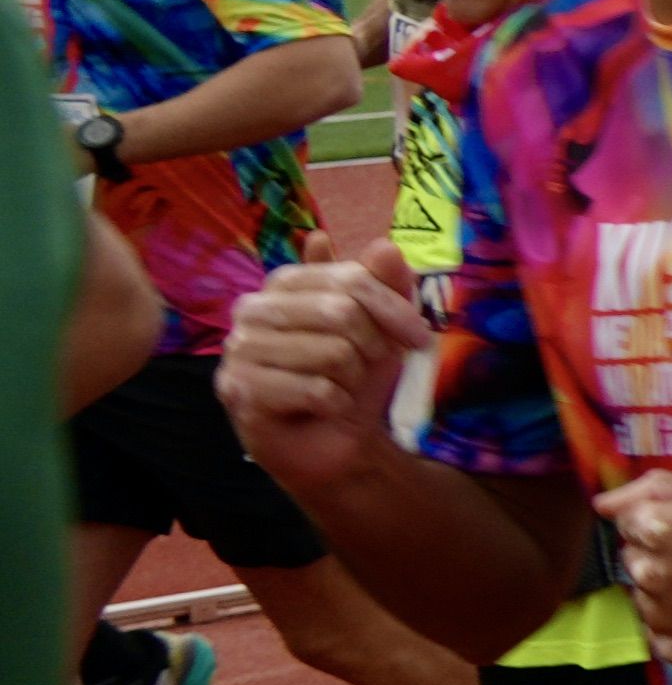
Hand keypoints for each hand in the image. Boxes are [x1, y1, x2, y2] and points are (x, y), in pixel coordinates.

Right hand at [217, 254, 429, 483]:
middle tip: (370, 366)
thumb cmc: (354, 374)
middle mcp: (252, 309)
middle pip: (341, 312)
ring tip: (341, 386)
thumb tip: (385, 246)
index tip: (419, 337)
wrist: (336, 437)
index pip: (350, 278)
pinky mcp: (240, 391)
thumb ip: (386, 284)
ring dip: (354, 378)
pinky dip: (338, 404)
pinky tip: (326, 408)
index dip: (394, 308)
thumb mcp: (383, 326)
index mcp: (284, 282)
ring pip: (332, 353)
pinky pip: (317, 391)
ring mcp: (239, 350)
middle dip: (373, 346)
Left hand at [598, 470, 671, 674]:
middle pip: (634, 562)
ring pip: (645, 601)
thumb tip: (602, 505)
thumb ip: (658, 487)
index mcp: (657, 529)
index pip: (628, 523)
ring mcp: (662, 619)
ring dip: (668, 594)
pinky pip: (662, 637)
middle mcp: (648, 575)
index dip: (663, 523)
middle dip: (661, 557)